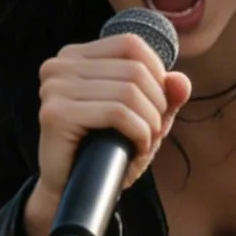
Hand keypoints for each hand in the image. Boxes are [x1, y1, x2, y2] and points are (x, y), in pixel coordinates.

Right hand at [23, 34, 193, 235]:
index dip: (157, 74)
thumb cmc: (107, 150)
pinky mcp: (56, 114)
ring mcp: (54, 88)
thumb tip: (181, 80)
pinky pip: (117, 113)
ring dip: (150, 123)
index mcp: (74, 56)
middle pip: (134, 69)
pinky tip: (136, 148)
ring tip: (144, 142)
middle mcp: (59, 65)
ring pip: (128, 91)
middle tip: (153, 132)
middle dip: (157, 105)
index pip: (131, 44)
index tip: (157, 106)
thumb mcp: (142, 118)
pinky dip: (138, 133)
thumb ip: (165, 96)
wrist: (75, 191)